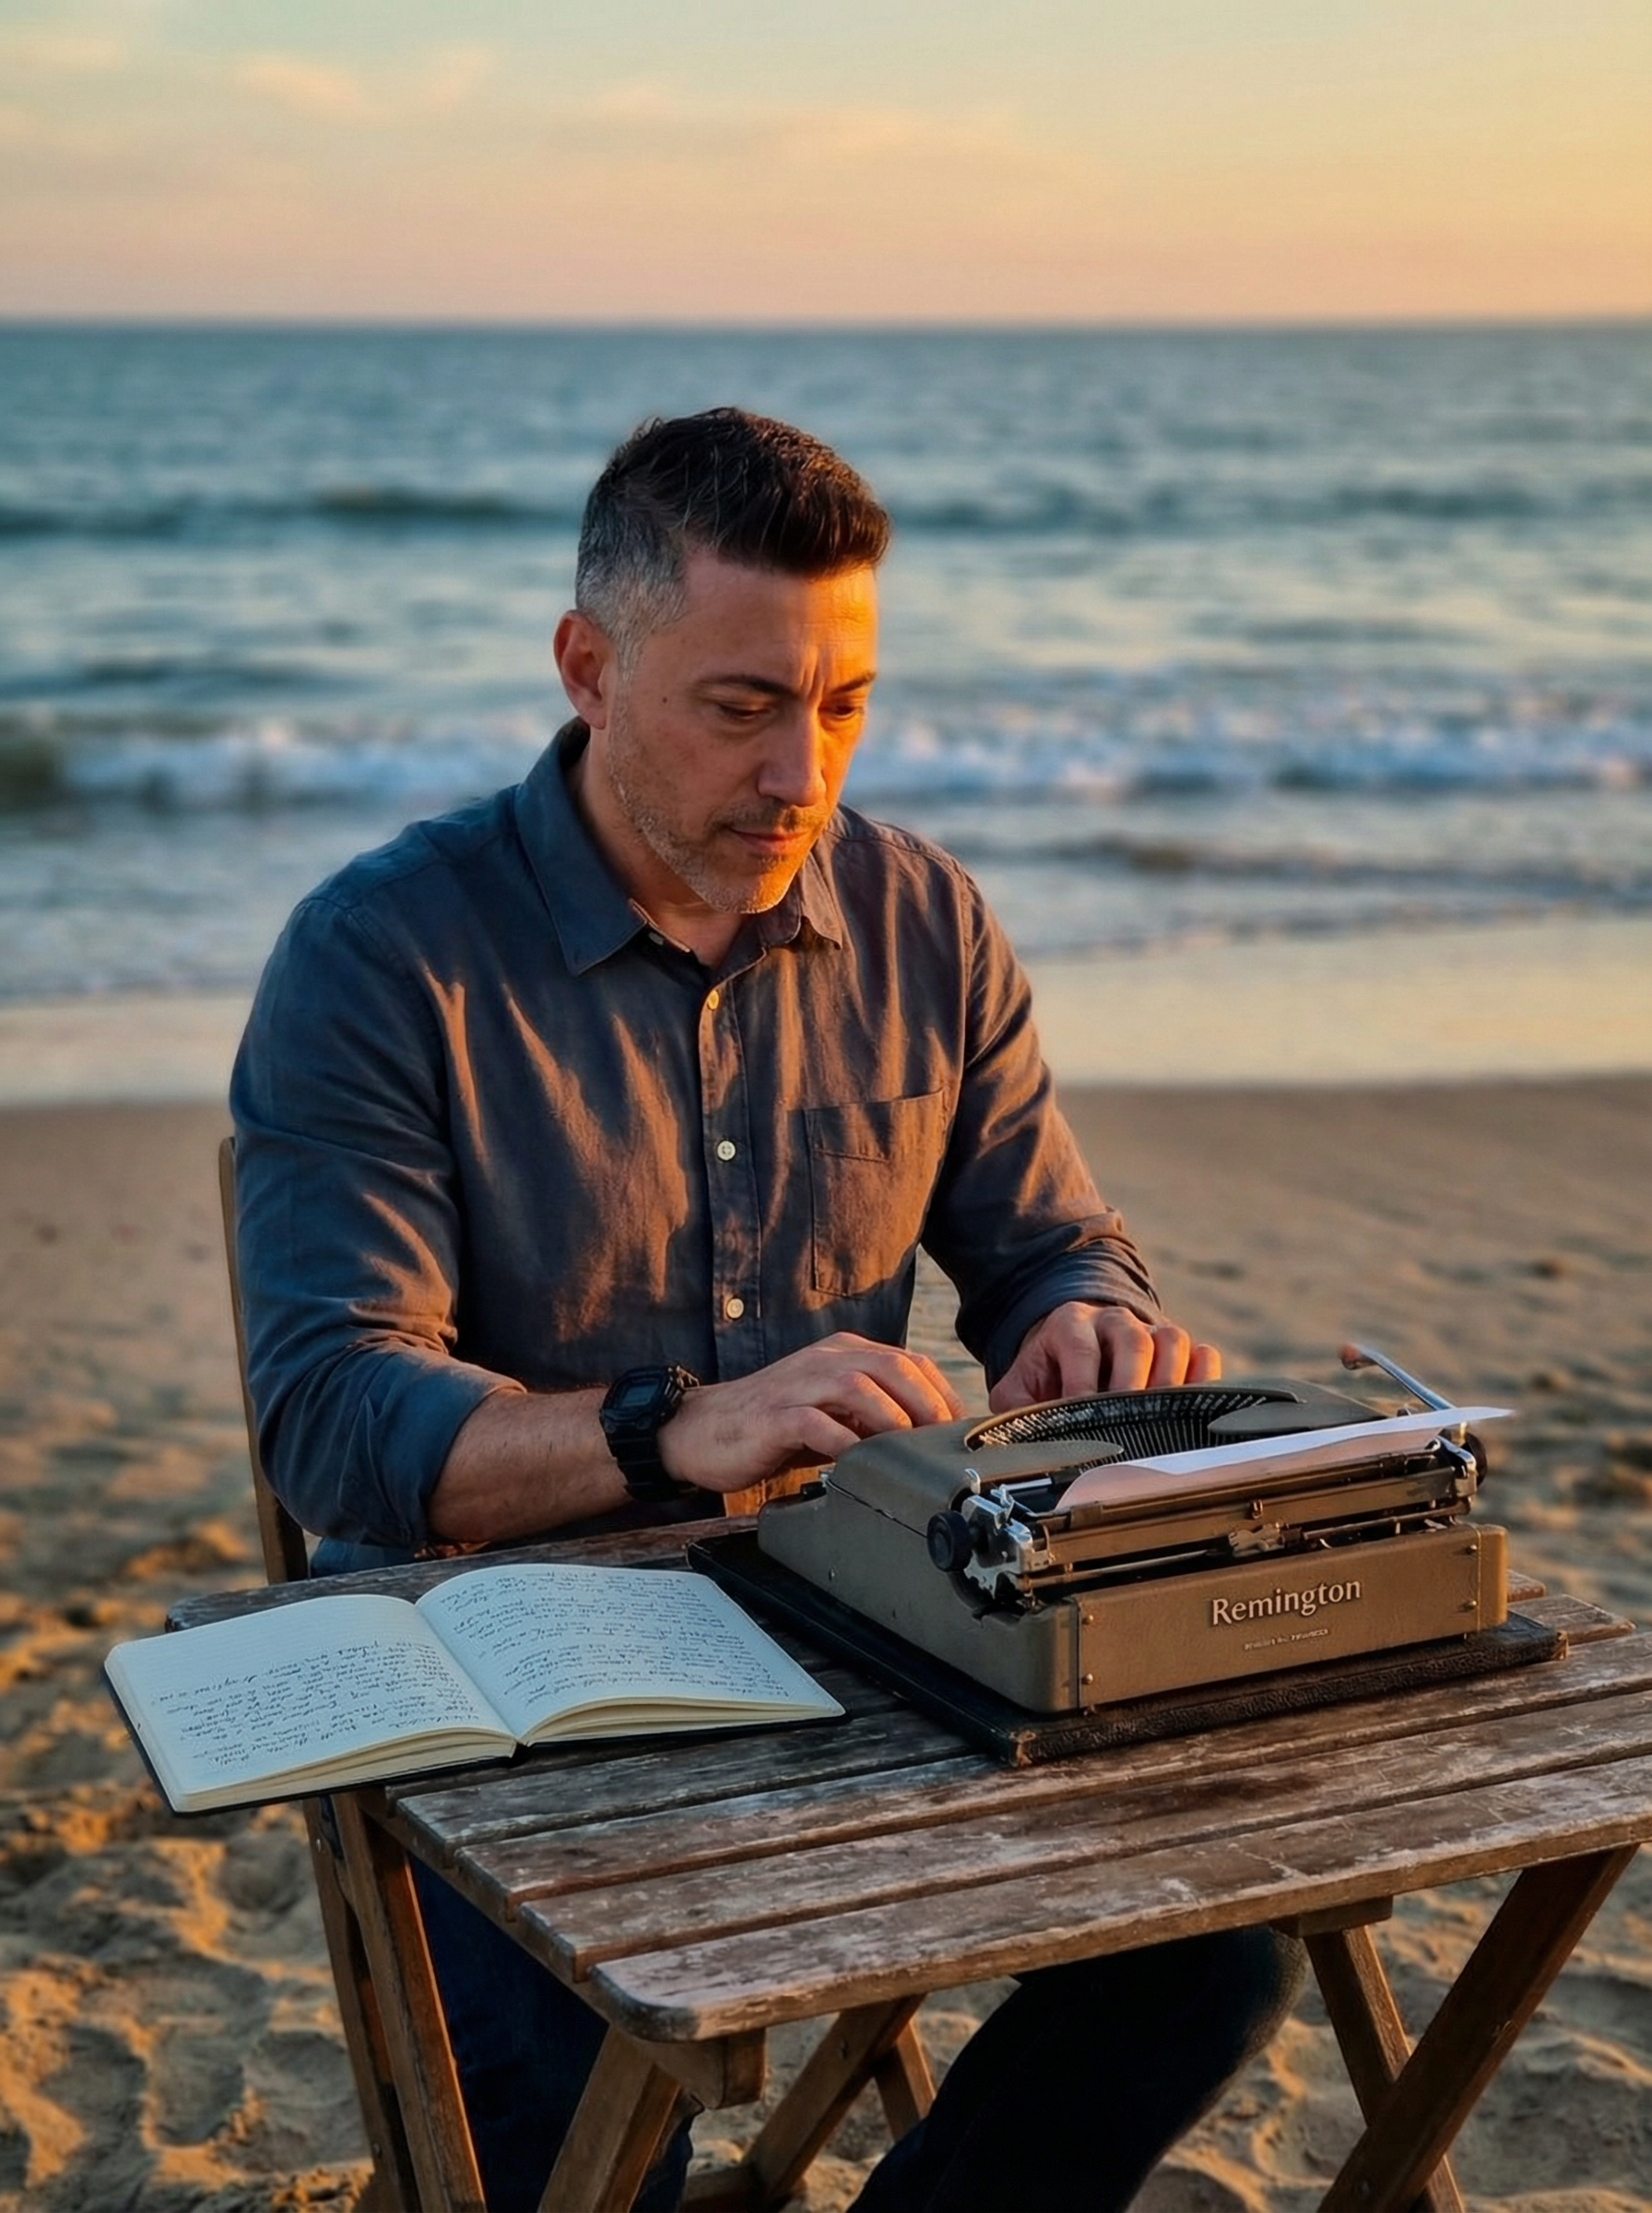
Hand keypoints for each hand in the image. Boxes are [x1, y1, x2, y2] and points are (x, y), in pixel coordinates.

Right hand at [661, 1332, 965, 1492]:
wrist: (701, 1431)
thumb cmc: (773, 1426)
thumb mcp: (833, 1413)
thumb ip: (873, 1416)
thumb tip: (926, 1439)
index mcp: (844, 1354)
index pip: (909, 1361)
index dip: (941, 1393)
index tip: (959, 1430)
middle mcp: (824, 1360)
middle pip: (892, 1367)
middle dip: (927, 1405)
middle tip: (941, 1443)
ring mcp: (797, 1385)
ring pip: (858, 1386)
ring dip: (891, 1418)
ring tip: (908, 1451)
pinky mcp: (773, 1415)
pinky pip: (815, 1422)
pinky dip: (843, 1442)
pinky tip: (857, 1464)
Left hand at [989, 1302, 1219, 1411]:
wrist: (1075, 1346)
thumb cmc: (1048, 1374)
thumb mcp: (1020, 1386)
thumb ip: (1016, 1408)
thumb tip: (1023, 1442)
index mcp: (1070, 1325)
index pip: (1080, 1349)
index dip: (1084, 1384)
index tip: (1084, 1417)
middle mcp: (1113, 1321)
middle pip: (1134, 1341)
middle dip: (1133, 1383)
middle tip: (1130, 1423)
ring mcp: (1150, 1331)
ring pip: (1172, 1341)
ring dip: (1171, 1382)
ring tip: (1164, 1420)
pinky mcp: (1178, 1349)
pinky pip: (1202, 1354)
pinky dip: (1204, 1380)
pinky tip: (1194, 1409)